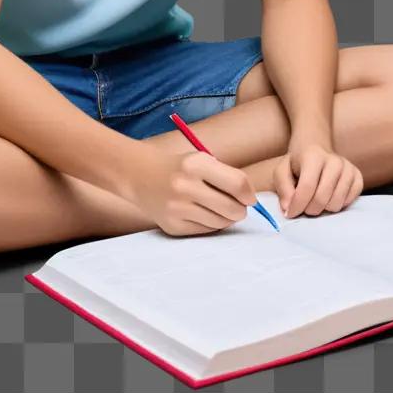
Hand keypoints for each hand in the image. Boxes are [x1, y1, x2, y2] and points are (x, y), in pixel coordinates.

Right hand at [129, 148, 256, 236]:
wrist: (141, 176)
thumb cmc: (180, 168)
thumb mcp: (202, 160)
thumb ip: (227, 177)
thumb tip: (252, 202)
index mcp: (195, 164)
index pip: (238, 184)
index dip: (249, 194)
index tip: (249, 198)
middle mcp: (185, 186)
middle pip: (232, 208)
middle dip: (240, 210)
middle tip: (237, 206)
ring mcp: (177, 208)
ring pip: (220, 223)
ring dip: (226, 218)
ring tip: (217, 207)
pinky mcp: (172, 226)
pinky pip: (205, 231)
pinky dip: (210, 224)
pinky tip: (201, 213)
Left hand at [272, 138, 363, 218]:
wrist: (315, 149)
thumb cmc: (297, 163)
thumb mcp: (281, 171)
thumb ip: (283, 188)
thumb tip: (289, 208)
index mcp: (313, 156)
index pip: (307, 187)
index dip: (297, 205)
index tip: (290, 213)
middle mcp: (334, 160)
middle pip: (322, 198)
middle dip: (309, 209)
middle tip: (303, 207)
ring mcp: (349, 168)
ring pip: (336, 204)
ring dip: (323, 209)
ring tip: (315, 200)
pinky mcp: (358, 177)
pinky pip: (349, 201)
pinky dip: (337, 205)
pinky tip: (329, 197)